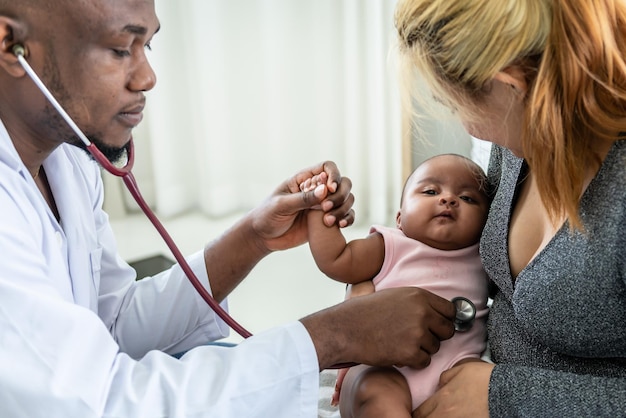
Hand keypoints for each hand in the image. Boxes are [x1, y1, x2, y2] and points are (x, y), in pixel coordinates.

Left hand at [250, 161, 353, 251]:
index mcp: (304, 180)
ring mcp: (323, 206)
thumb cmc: (267, 216)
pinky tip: (340, 226)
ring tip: (328, 221)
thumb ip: (303, 198)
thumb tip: (324, 190)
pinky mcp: (326, 221)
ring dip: (343, 208)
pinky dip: (347, 219)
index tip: (330, 189)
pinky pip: (345, 216)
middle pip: (343, 182)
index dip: (333, 175)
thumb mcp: (281, 205)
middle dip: (341, 194)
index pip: (327, 167)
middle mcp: (317, 190)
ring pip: (347, 199)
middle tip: (326, 208)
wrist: (264, 237)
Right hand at [301, 287, 455, 369]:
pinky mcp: (410, 352)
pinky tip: (398, 354)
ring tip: (401, 344)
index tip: (436, 326)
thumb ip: (417, 302)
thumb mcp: (393, 296)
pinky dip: (413, 362)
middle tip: (418, 338)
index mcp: (418, 295)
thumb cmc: (364, 312)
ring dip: (422, 349)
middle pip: (448, 330)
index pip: (450, 310)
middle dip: (436, 336)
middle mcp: (422, 312)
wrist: (345, 328)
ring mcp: (417, 332)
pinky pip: (424, 362)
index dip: (443, 319)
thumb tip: (436, 313)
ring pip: (436, 347)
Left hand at [413, 362, 493, 417]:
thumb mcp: (462, 370)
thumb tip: (439, 386)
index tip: (421, 413)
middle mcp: (446, 414)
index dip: (419, 413)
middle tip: (429, 415)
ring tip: (444, 416)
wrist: (508, 393)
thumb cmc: (486, 379)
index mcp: (442, 399)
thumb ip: (445, 378)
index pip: (420, 412)